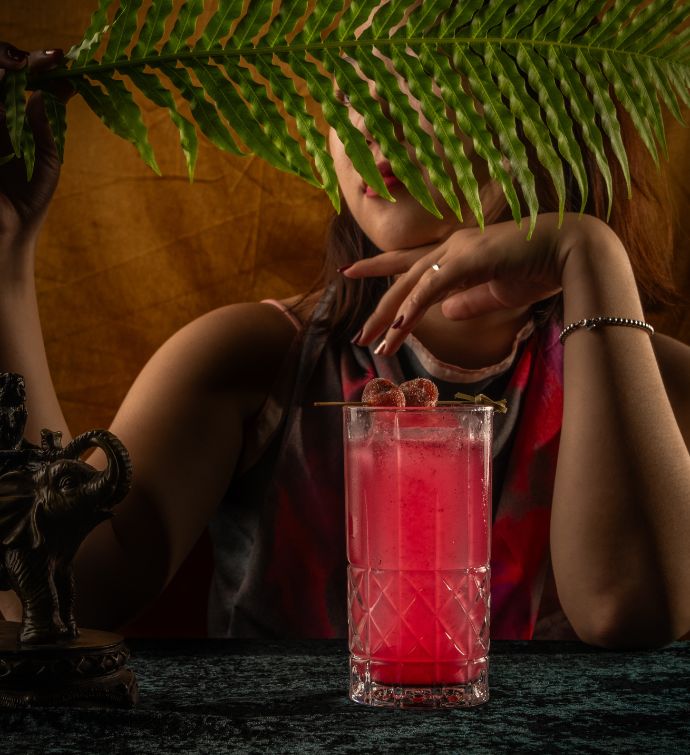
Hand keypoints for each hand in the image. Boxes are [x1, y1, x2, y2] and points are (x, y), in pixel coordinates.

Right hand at [0, 44, 67, 262]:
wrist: (8, 232)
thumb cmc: (29, 200)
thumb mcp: (46, 161)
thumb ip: (46, 127)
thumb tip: (55, 90)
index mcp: (12, 120)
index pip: (19, 82)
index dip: (37, 67)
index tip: (61, 58)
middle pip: (0, 75)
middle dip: (16, 61)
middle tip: (40, 60)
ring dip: (4, 73)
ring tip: (25, 69)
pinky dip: (0, 104)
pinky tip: (7, 102)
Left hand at [344, 213, 608, 353]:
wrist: (570, 249)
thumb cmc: (538, 267)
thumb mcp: (496, 293)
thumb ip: (470, 302)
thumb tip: (446, 314)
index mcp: (456, 253)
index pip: (409, 261)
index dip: (378, 267)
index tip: (351, 272)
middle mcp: (450, 247)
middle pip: (402, 278)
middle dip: (379, 308)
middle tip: (359, 334)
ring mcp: (458, 250)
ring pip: (412, 285)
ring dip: (391, 317)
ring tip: (373, 342)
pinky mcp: (468, 258)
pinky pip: (432, 286)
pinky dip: (413, 307)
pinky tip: (399, 328)